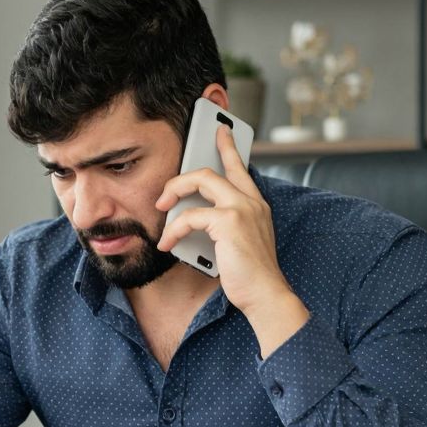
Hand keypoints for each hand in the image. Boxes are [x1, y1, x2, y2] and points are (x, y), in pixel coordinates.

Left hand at [155, 125, 308, 354]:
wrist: (265, 294)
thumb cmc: (250, 276)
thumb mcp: (237, 243)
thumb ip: (221, 225)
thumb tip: (190, 219)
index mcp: (256, 205)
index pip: (240, 167)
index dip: (228, 147)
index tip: (220, 131)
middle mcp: (251, 201)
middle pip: (212, 170)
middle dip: (182, 176)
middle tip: (165, 193)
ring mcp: (242, 208)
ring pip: (200, 181)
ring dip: (174, 193)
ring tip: (161, 211)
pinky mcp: (229, 222)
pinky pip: (190, 216)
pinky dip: (173, 229)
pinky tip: (167, 243)